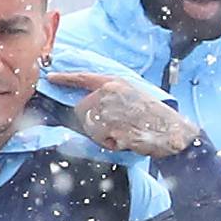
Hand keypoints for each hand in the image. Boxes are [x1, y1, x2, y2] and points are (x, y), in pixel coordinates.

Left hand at [48, 69, 198, 157]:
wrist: (170, 129)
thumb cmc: (152, 114)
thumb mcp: (131, 93)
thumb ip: (109, 94)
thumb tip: (87, 104)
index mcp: (114, 82)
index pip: (83, 78)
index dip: (65, 78)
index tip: (51, 77)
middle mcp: (108, 93)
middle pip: (81, 109)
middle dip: (91, 120)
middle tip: (114, 124)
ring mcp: (108, 112)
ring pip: (89, 127)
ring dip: (101, 134)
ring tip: (123, 130)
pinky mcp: (110, 129)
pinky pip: (100, 140)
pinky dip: (110, 143)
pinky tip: (126, 139)